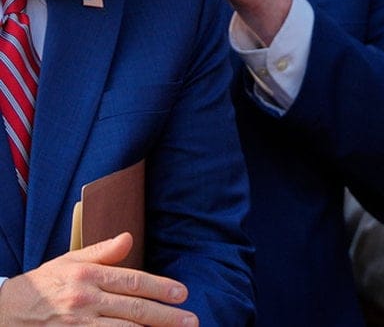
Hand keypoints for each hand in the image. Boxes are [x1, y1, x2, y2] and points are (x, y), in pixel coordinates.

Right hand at [0, 233, 195, 325]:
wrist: (5, 311)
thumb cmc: (43, 284)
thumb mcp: (69, 261)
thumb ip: (101, 252)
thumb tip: (129, 238)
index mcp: (87, 275)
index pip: (133, 281)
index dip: (161, 288)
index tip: (182, 294)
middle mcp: (84, 300)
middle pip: (134, 310)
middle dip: (166, 317)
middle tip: (191, 321)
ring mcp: (77, 325)